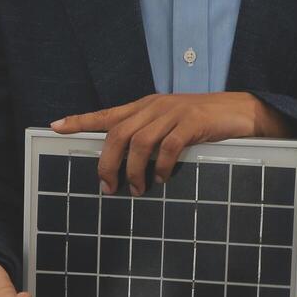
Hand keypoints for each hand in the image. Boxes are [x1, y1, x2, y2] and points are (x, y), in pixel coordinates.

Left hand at [51, 92, 291, 195]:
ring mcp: (173, 113)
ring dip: (133, 171)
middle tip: (108, 187)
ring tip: (137, 189)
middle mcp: (154, 106)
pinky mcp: (192, 122)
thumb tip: (123, 166)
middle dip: (107, 163)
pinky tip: (161, 179)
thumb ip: (146, 137)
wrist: (240, 111)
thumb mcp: (168, 125)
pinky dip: (161, 167)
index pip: (106, 114)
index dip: (80, 120)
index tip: (56, 127)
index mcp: (144, 107)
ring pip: (139, 142)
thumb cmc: (201, 123)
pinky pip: (167, 147)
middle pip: (117, 134)